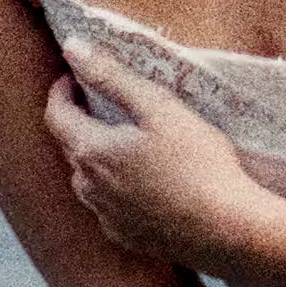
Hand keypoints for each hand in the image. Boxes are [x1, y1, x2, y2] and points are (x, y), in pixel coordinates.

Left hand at [45, 39, 265, 274]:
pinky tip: (143, 182)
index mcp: (91, 152)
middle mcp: (89, 188)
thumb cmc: (199, 164)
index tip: (75, 75)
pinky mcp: (128, 237)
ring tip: (124, 142)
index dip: (62, 91)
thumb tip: (72, 49)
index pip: (56, 115)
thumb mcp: (160, 108)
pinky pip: (109, 207)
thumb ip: (113, 77)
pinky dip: (115, 188)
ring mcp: (107, 217)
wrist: (229, 230)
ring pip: (88, 180)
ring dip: (96, 157)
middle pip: (70, 146)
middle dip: (80, 120)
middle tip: (102, 102)